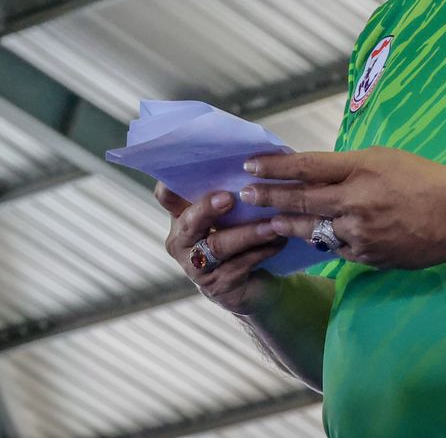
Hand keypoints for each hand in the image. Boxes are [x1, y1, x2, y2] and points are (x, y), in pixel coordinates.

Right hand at [156, 184, 284, 316]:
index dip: (171, 185)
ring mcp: (195, 266)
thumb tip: (255, 160)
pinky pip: (239, 266)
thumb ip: (230, 190)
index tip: (191, 171)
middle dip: (207, 209)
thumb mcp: (230, 214)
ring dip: (248, 233)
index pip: (166, 196)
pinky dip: (261, 251)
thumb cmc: (238, 235)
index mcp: (180, 216)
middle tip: (229, 198)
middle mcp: (181, 241)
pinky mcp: (216, 286)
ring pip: (218, 246)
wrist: (249, 284)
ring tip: (272, 225)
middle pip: (189, 222)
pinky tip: (279, 241)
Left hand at [241, 148, 445, 269]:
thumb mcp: (384, 158)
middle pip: (301, 199)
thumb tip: (316, 173)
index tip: (251, 165)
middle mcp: (355, 202)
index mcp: (361, 169)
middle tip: (245, 195)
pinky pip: (334, 248)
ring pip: (313, 229)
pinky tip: (306, 237)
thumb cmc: (424, 178)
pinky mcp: (367, 256)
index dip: (275, 167)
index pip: (307, 166)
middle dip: (269, 197)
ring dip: (287, 224)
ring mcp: (360, 233)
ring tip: (268, 220)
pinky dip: (319, 241)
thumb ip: (348, 167)